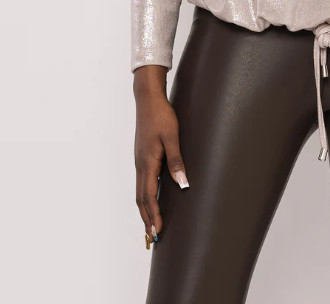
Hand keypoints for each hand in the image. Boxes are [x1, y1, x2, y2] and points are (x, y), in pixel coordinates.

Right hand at [133, 65, 189, 244]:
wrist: (147, 99)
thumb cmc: (161, 116)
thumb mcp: (172, 136)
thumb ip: (176, 160)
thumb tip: (182, 184)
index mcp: (147, 162)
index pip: (148, 196)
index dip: (153, 215)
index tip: (156, 231)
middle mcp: (140, 164)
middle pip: (141, 198)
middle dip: (146, 218)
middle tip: (151, 238)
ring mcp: (139, 160)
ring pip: (139, 191)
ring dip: (144, 209)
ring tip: (149, 224)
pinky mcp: (142, 156)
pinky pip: (141, 182)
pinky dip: (144, 196)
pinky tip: (150, 199)